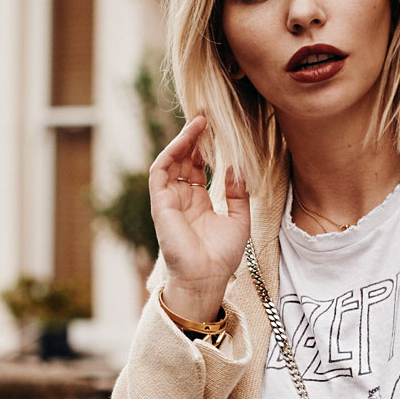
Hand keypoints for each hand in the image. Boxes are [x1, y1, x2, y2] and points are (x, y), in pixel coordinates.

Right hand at [149, 115, 250, 319]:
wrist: (206, 278)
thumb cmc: (222, 257)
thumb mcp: (239, 219)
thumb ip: (238, 193)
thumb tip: (234, 167)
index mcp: (198, 204)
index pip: (196, 169)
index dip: (204, 149)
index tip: (217, 132)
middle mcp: (181, 200)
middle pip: (183, 161)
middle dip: (193, 140)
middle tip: (207, 120)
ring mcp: (169, 201)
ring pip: (170, 162)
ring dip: (182, 141)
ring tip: (199, 123)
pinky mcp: (160, 204)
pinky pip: (160, 171)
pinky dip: (171, 153)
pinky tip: (187, 139)